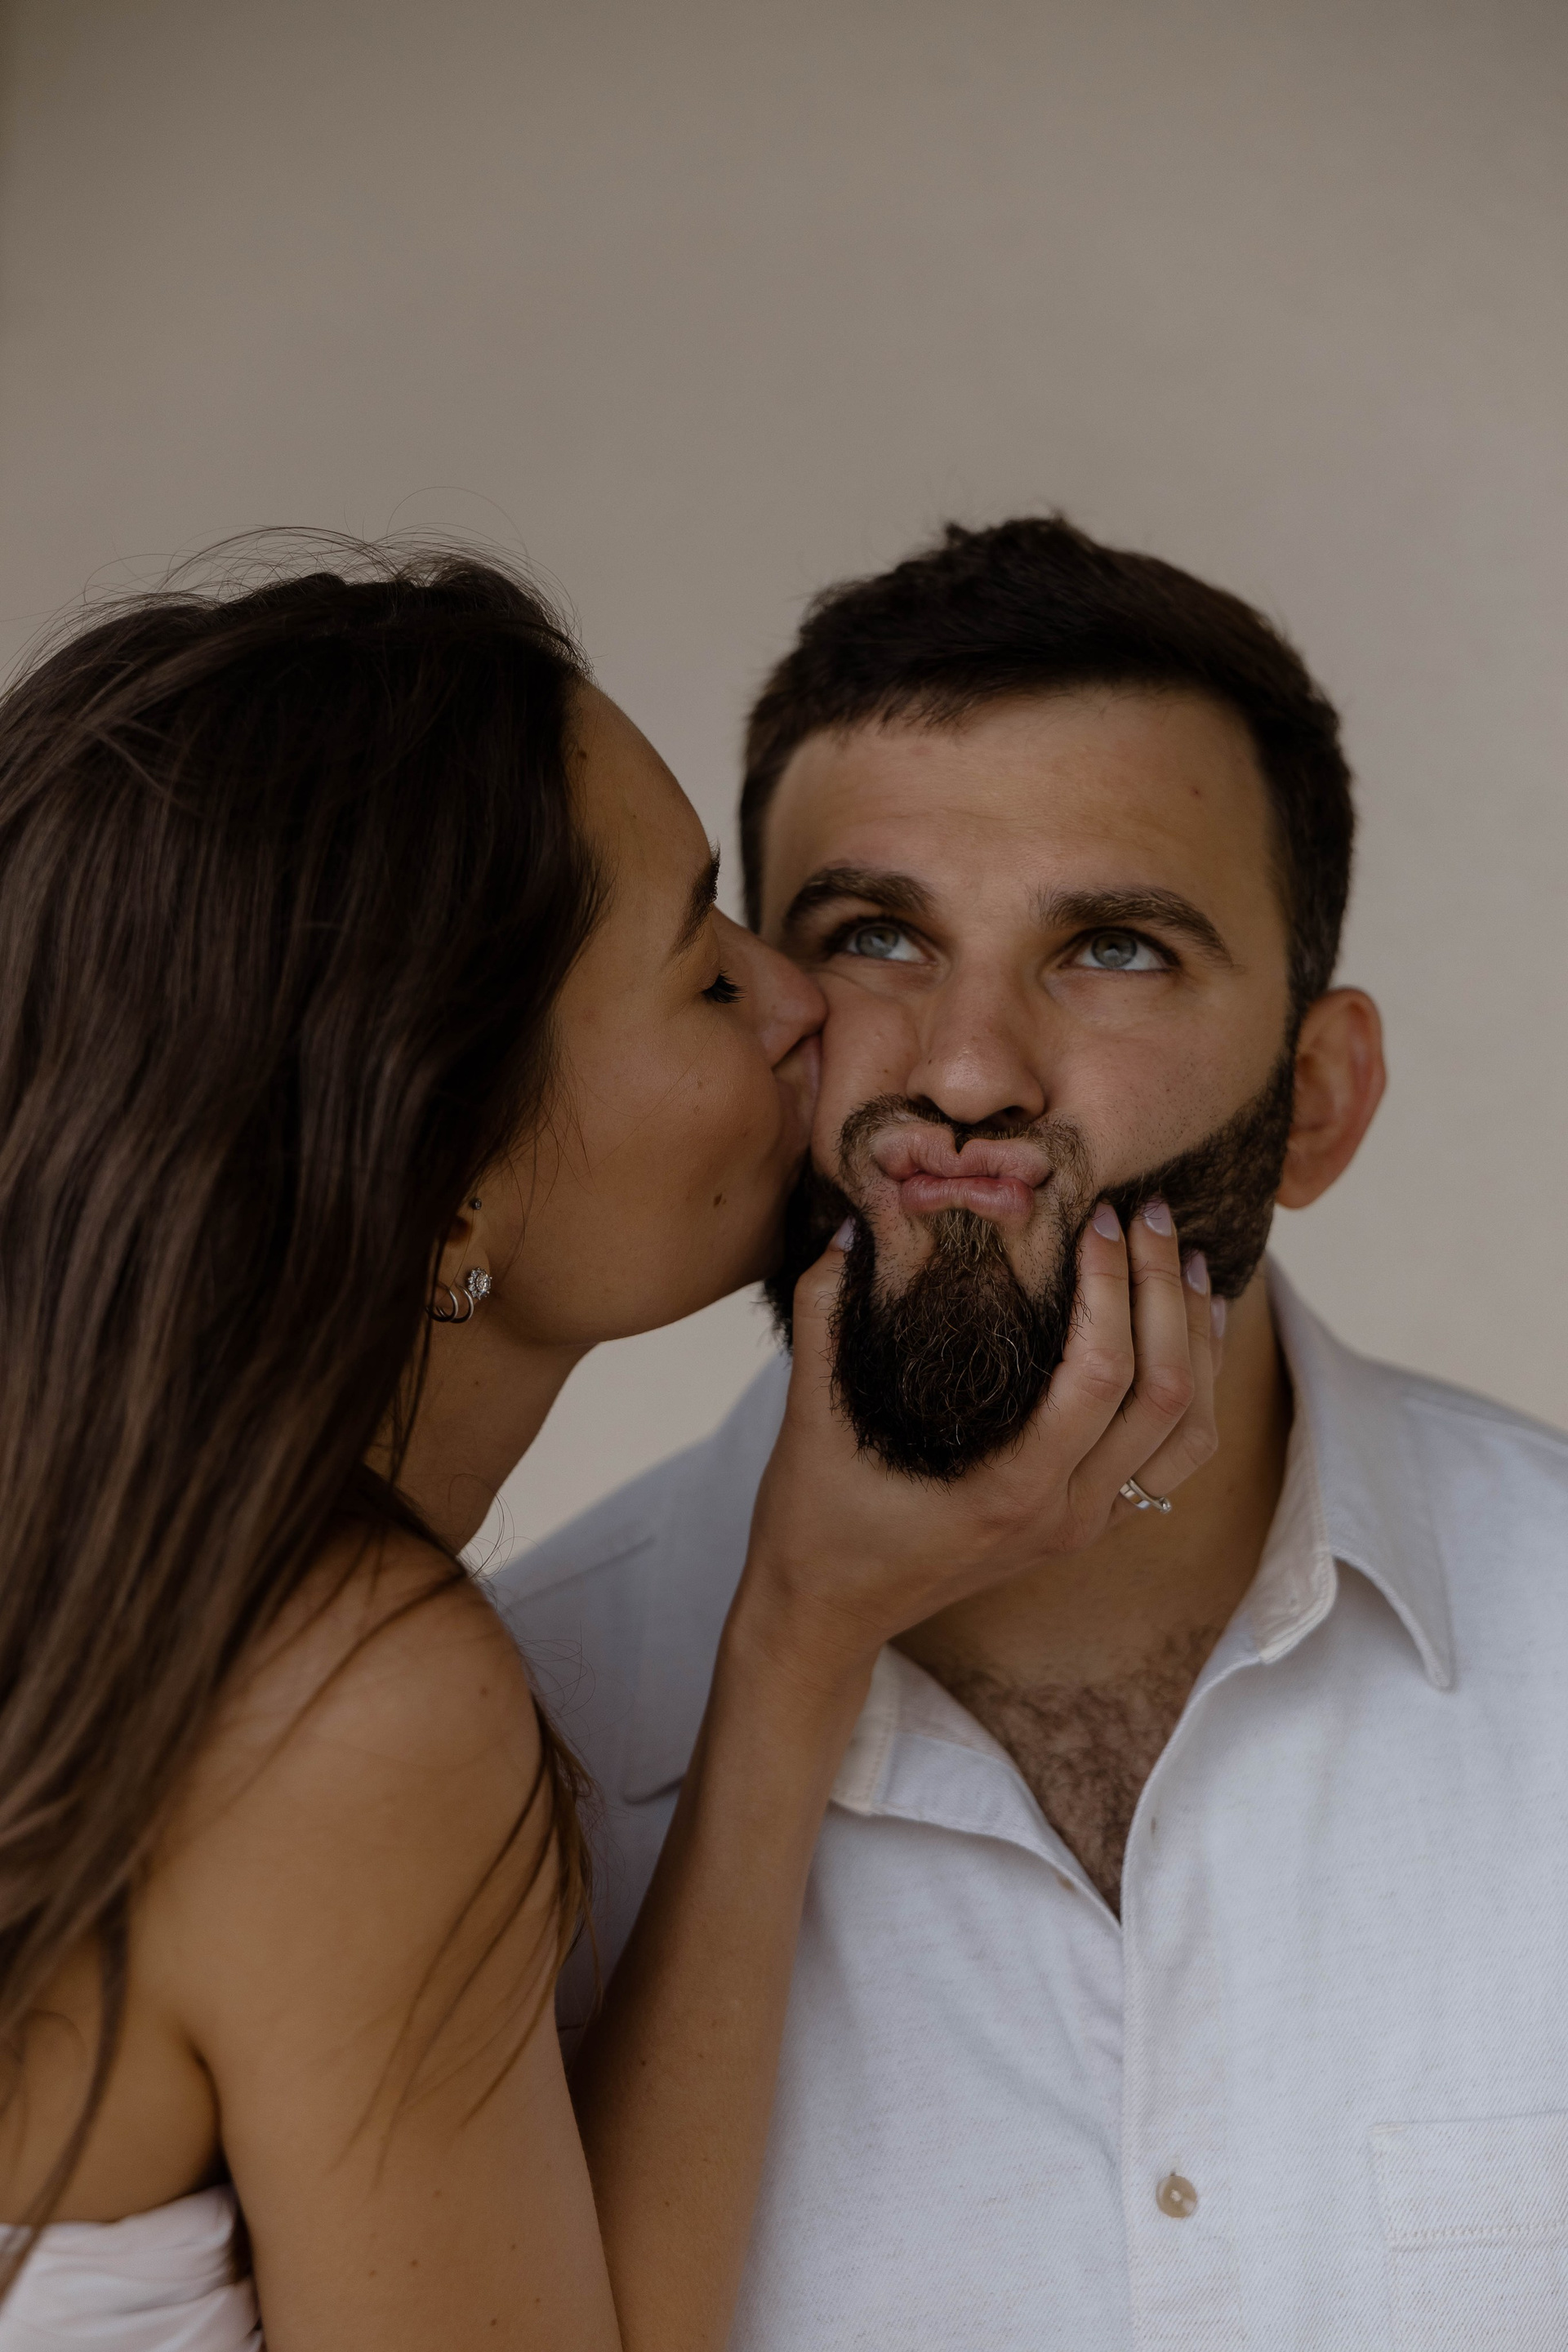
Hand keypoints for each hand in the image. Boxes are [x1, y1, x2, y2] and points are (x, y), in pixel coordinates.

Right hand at [733, 1201, 1222, 1697]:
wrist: (827, 1614)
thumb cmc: (816, 1523)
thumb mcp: (811, 1416)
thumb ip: (825, 1313)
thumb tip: (851, 1226)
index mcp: (1011, 1489)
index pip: (1102, 1376)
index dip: (1112, 1286)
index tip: (1096, 1217)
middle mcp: (1066, 1513)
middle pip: (1166, 1395)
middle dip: (1166, 1292)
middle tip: (1149, 1215)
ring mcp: (1085, 1525)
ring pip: (1191, 1432)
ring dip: (1199, 1340)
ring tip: (1190, 1262)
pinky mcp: (1086, 1525)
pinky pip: (1172, 1459)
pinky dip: (1197, 1390)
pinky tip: (1190, 1335)